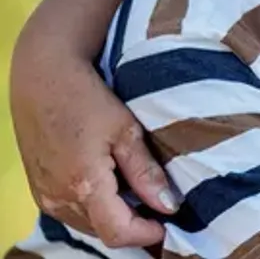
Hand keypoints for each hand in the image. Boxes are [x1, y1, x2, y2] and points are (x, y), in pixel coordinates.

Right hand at [10, 39, 177, 246]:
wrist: (42, 78)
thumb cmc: (86, 98)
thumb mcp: (126, 131)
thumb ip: (146, 172)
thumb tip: (169, 206)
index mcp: (83, 184)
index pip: (117, 233)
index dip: (146, 234)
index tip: (168, 224)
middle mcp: (58, 198)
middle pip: (103, 232)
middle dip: (133, 227)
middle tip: (159, 209)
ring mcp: (45, 196)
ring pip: (87, 225)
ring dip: (114, 219)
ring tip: (139, 197)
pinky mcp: (39, 189)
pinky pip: (71, 213)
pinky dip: (95, 209)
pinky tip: (112, 187)